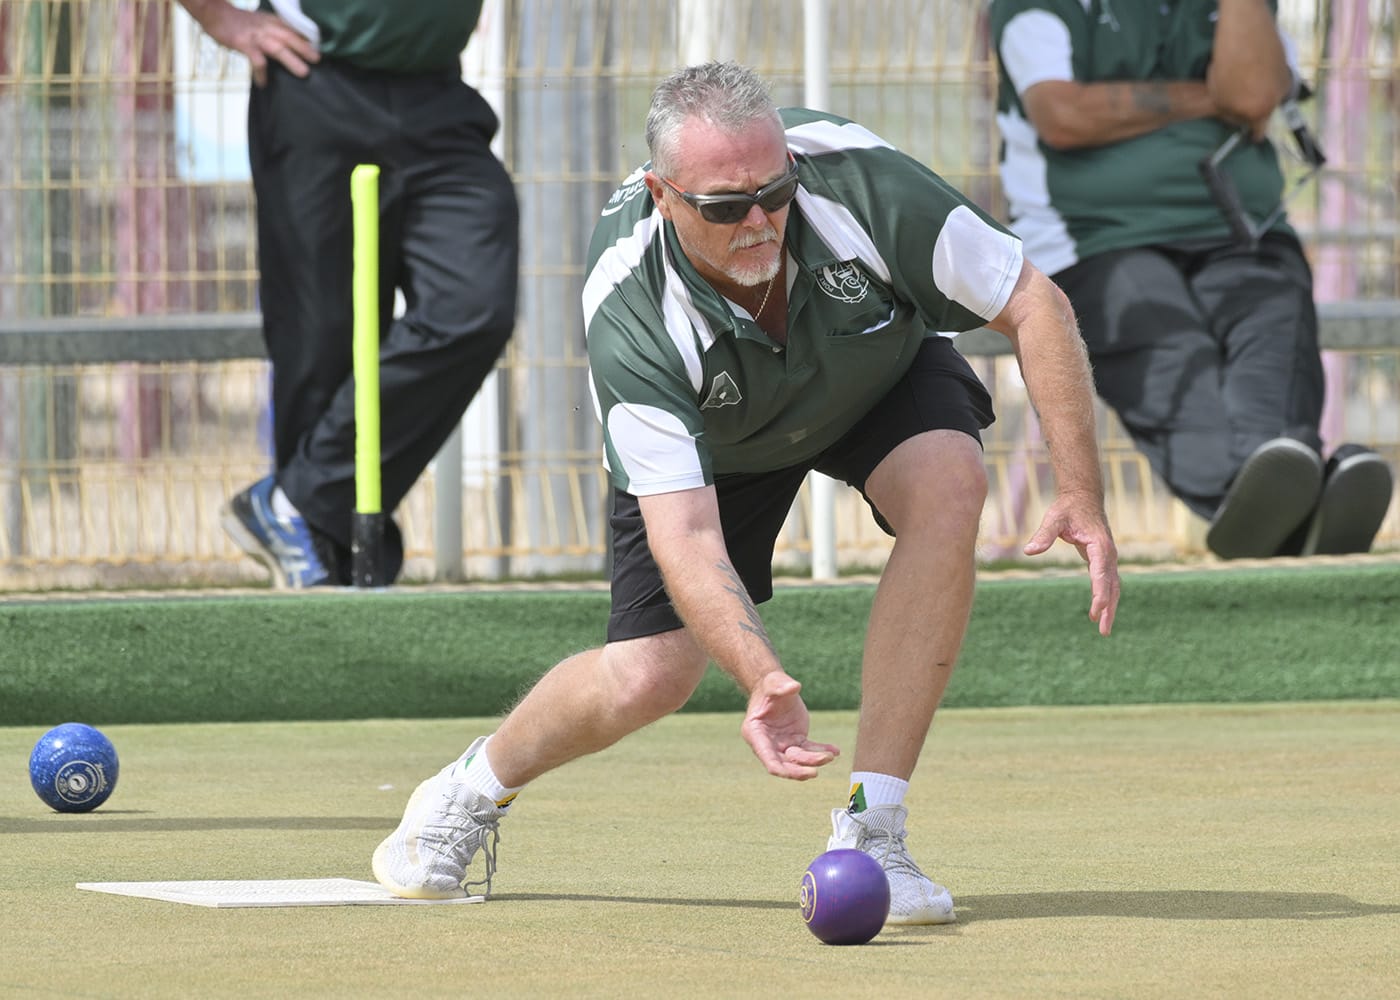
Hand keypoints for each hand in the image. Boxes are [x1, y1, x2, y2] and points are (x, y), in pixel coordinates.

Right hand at [184, 1, 318, 86]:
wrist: (214, 12)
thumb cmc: (239, 21)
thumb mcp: (261, 21)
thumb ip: (275, 29)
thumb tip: (292, 43)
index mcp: (272, 21)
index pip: (293, 29)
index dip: (307, 38)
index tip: (320, 48)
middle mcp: (267, 27)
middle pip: (290, 37)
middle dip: (305, 49)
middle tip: (318, 60)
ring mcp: (256, 36)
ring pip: (278, 48)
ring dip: (292, 60)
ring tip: (303, 73)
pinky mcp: (244, 44)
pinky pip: (256, 60)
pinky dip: (261, 73)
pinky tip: (264, 83)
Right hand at [739, 672, 839, 779]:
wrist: (776, 687)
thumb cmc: (770, 686)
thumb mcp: (773, 684)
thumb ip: (781, 686)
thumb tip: (794, 687)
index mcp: (756, 733)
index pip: (768, 758)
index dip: (781, 769)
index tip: (797, 773)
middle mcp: (768, 743)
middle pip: (784, 764)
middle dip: (799, 771)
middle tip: (815, 772)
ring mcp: (783, 744)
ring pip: (799, 759)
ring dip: (814, 760)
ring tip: (830, 755)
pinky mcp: (796, 740)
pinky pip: (810, 749)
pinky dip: (822, 751)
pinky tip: (834, 751)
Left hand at [1023, 490, 1120, 635]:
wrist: (1083, 497)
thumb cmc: (1068, 508)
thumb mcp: (1053, 518)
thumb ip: (1043, 535)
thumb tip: (1029, 551)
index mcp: (1100, 546)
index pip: (1102, 574)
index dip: (1100, 594)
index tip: (1097, 611)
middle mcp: (1109, 554)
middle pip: (1112, 586)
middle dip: (1109, 608)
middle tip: (1103, 631)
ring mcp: (1109, 557)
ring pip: (1113, 586)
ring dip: (1110, 607)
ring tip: (1103, 629)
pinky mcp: (1103, 559)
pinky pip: (1107, 582)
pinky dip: (1106, 597)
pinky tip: (1099, 611)